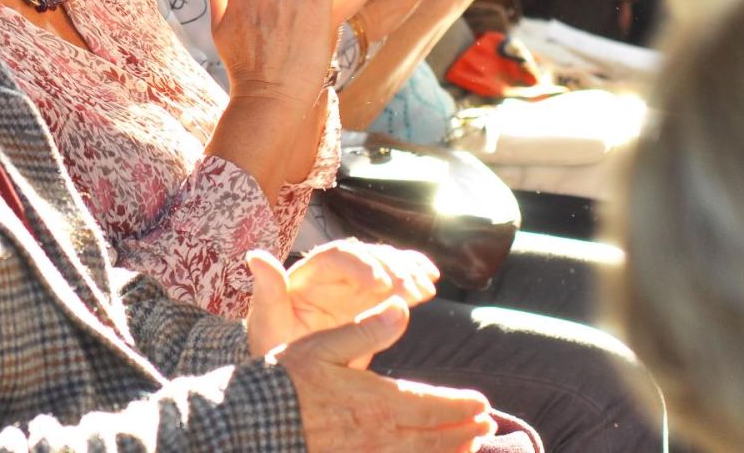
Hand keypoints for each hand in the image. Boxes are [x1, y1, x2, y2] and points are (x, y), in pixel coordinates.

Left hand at [247, 244, 437, 361]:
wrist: (291, 376)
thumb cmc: (274, 348)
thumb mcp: (266, 325)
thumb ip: (267, 291)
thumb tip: (254, 255)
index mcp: (307, 276)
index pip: (336, 258)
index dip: (361, 265)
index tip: (381, 284)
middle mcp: (333, 275)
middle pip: (366, 259)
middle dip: (392, 270)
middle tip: (414, 289)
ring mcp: (354, 287)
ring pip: (385, 266)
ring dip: (407, 272)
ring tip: (426, 290)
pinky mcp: (371, 301)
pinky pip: (396, 282)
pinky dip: (414, 276)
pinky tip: (431, 280)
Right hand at [273, 299, 496, 451]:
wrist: (256, 422)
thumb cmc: (286, 380)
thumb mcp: (322, 345)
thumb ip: (366, 328)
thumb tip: (401, 306)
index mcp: (376, 400)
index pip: (431, 404)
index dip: (460, 405)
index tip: (482, 403)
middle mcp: (379, 433)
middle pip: (435, 435)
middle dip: (465, 429)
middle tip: (488, 424)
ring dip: (451, 450)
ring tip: (471, 443)